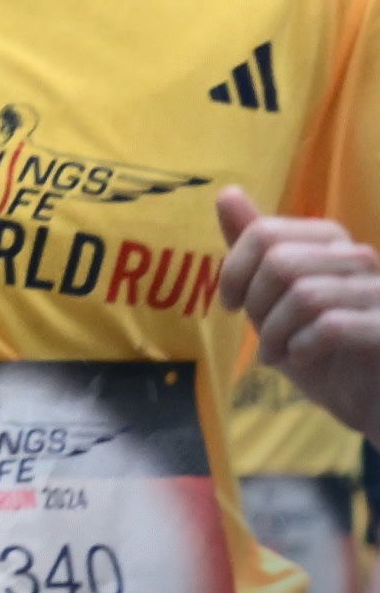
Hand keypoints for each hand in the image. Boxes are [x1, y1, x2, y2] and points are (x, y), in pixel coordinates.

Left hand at [220, 186, 379, 441]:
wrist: (367, 400)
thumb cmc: (320, 350)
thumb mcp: (275, 298)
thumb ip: (254, 247)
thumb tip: (227, 192)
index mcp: (331, 243)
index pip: (265, 232)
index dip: (235, 270)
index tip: (232, 304)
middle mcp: (360, 259)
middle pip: (280, 261)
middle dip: (257, 305)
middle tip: (261, 338)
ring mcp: (379, 292)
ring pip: (304, 294)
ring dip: (276, 334)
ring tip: (276, 355)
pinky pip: (331, 325)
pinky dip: (302, 347)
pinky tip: (302, 358)